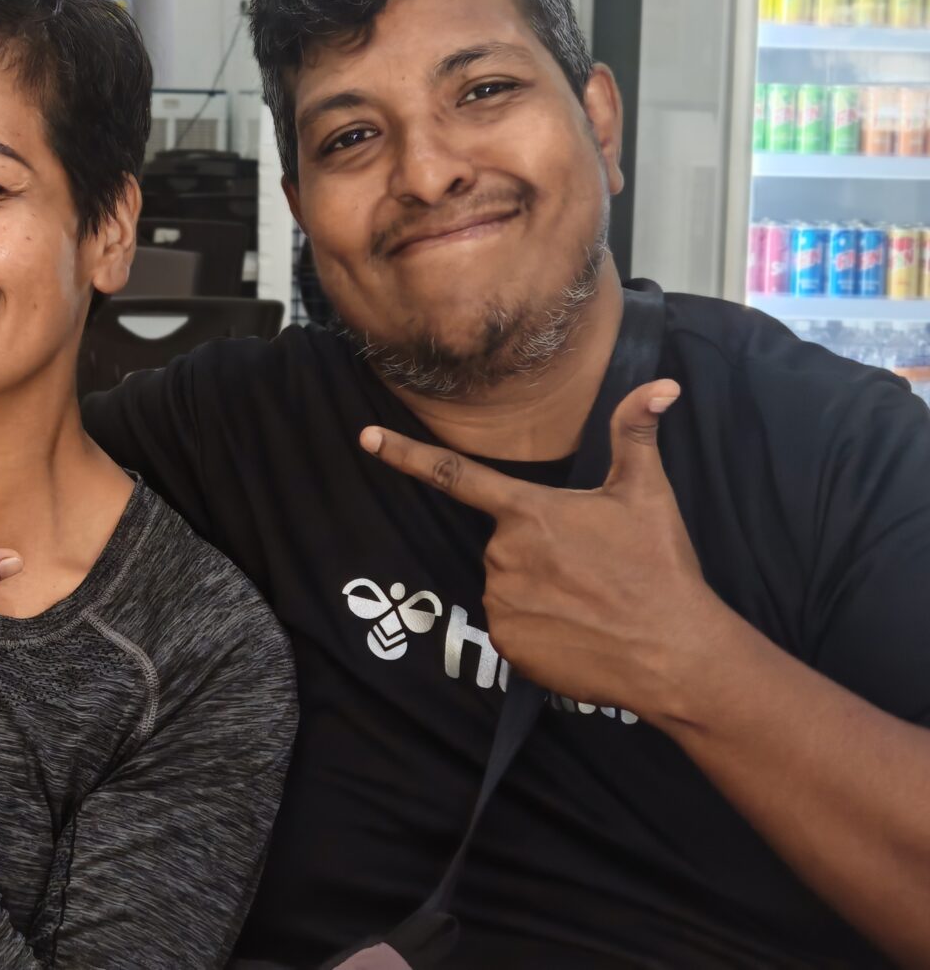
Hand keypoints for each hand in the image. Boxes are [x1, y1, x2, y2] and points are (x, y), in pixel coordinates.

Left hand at [361, 380, 732, 721]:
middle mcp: (502, 555)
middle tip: (589, 569)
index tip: (364, 438)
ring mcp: (500, 602)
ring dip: (537, 590)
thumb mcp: (648, 494)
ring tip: (587, 603)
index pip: (455, 475)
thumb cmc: (659, 567)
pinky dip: (536, 628)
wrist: (675, 655)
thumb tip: (663, 384)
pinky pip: (509, 627)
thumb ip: (635, 433)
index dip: (405, 455)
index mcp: (528, 512)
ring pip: (506, 585)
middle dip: (537, 551)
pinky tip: (575, 632)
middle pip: (503, 544)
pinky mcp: (505, 645)